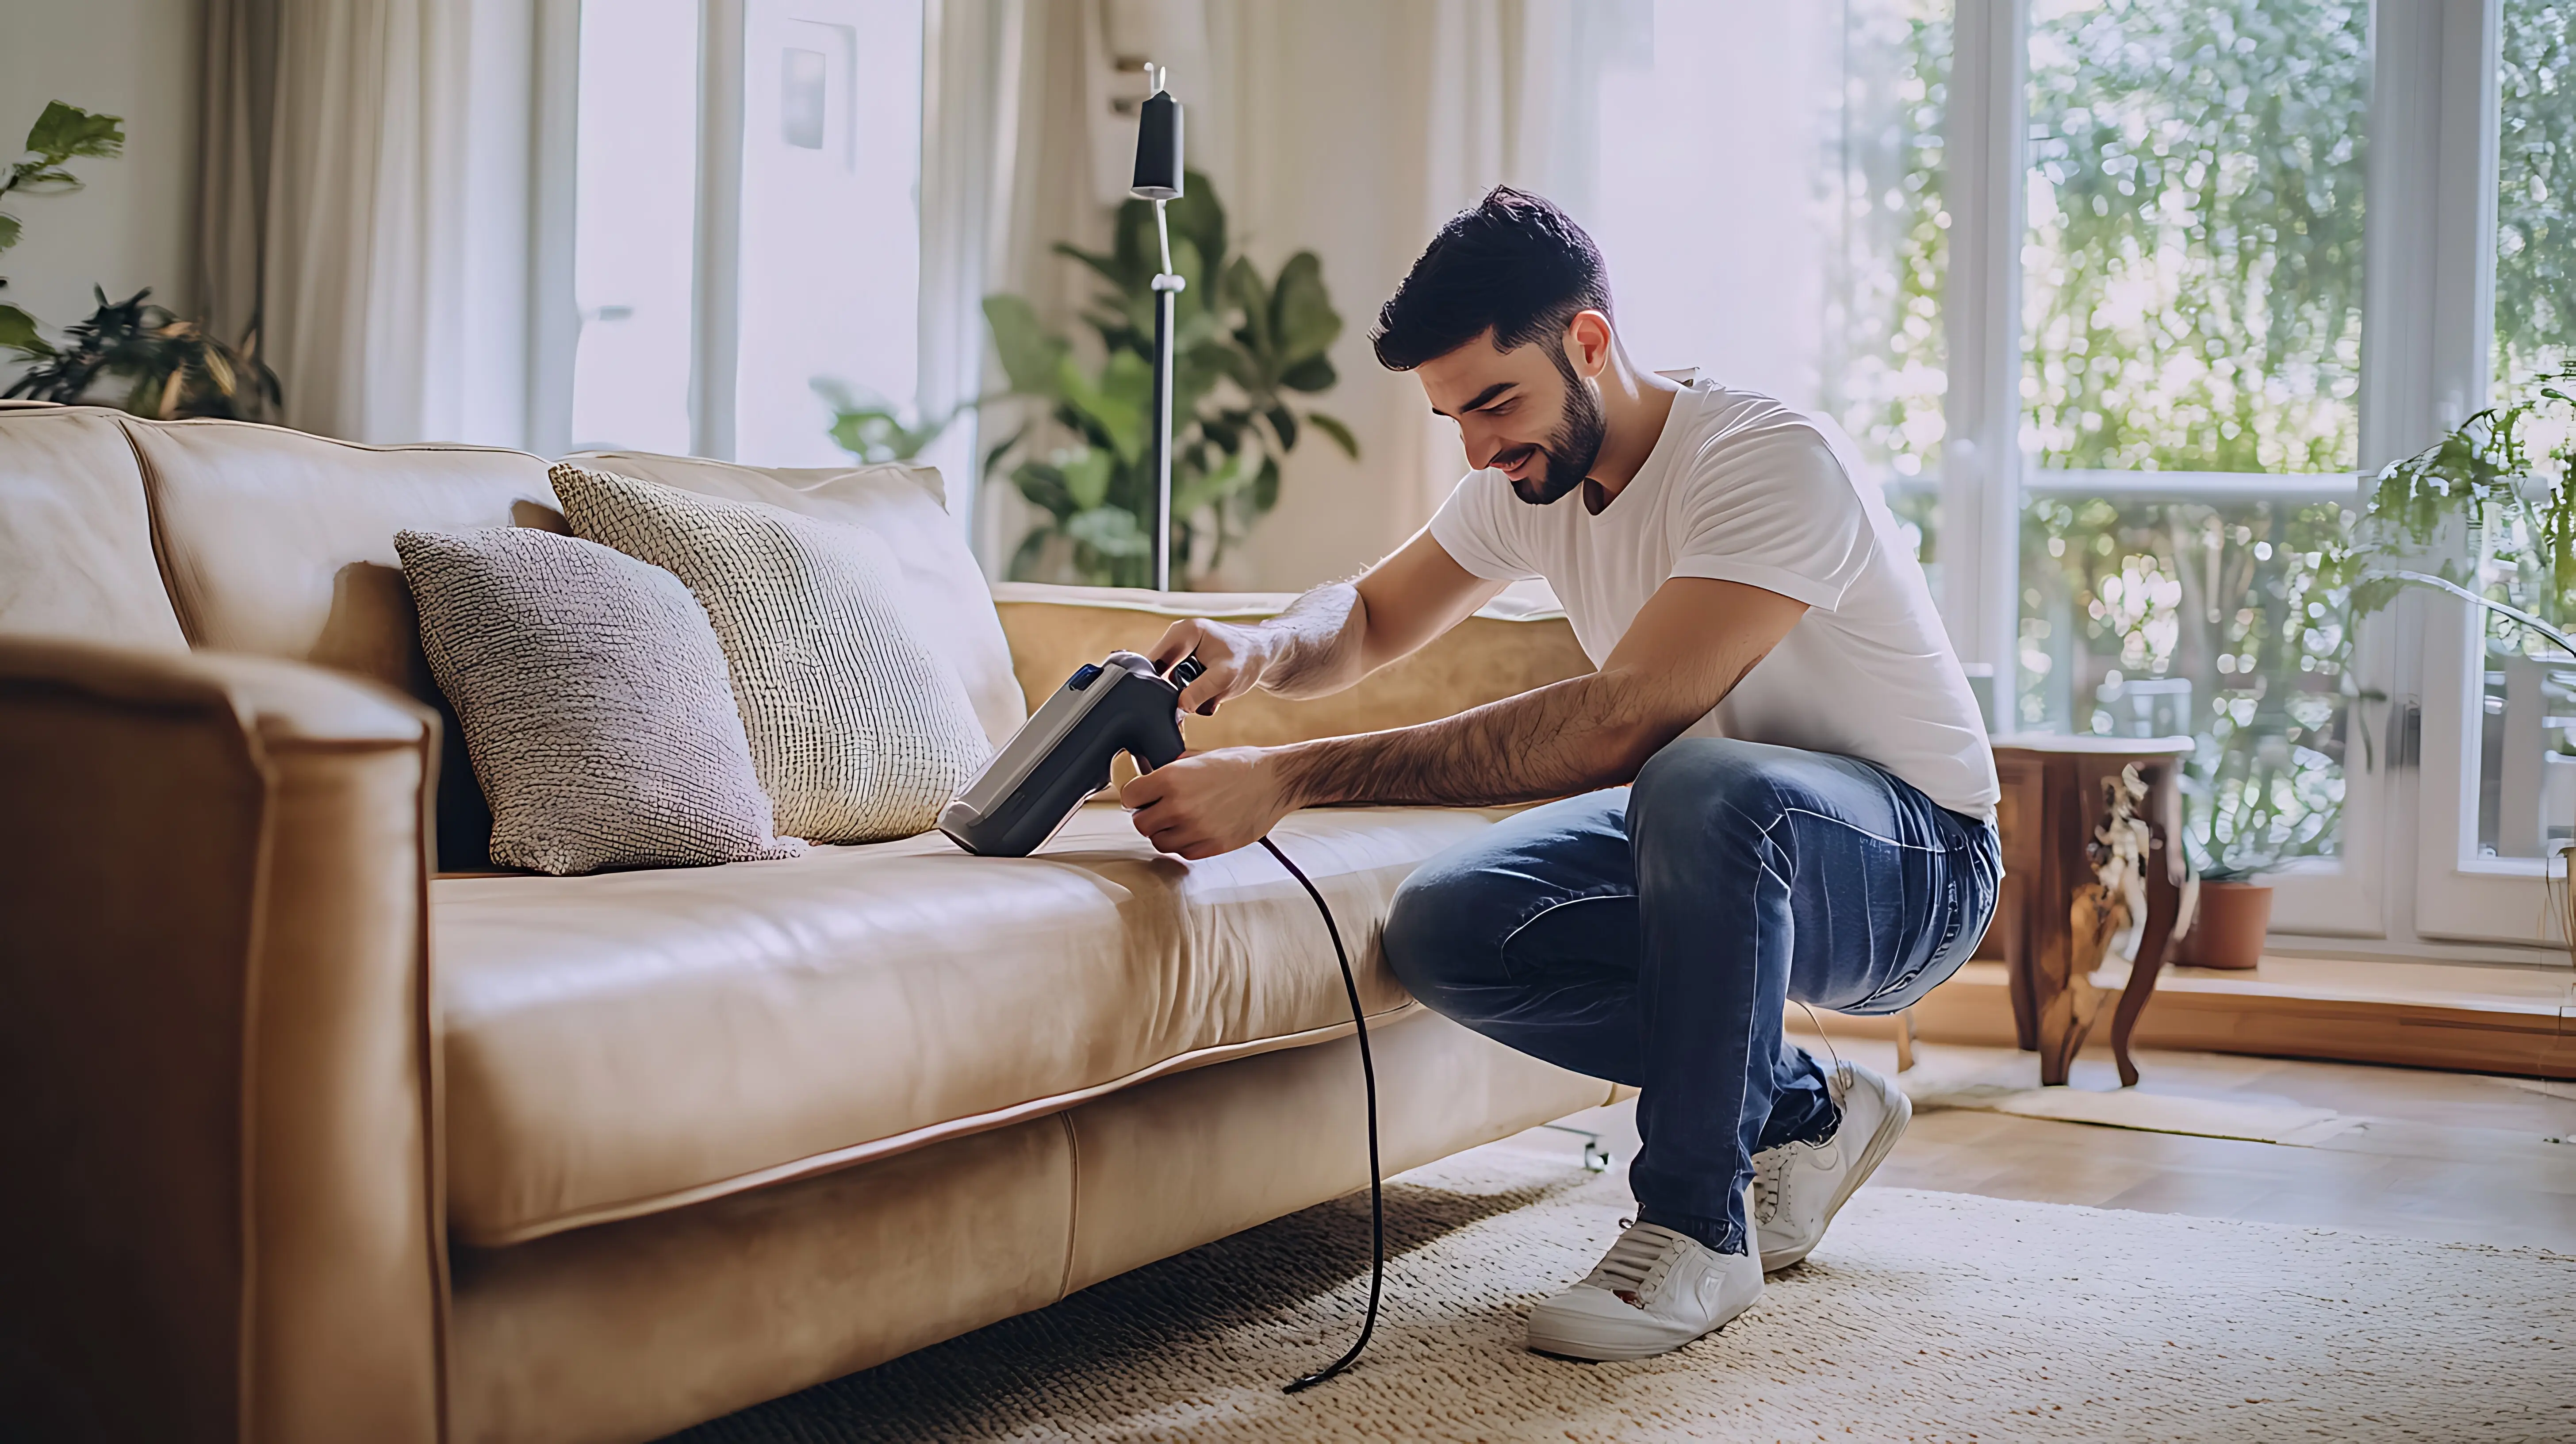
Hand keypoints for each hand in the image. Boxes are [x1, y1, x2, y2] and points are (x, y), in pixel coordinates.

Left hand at [1120, 746, 1295, 858]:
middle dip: (1148, 816)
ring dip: (1164, 832)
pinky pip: (1182, 852)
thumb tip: (1151, 778)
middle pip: (1140, 823)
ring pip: (1159, 841)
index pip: (1130, 796)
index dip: (1136, 796)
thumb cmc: (1241, 765)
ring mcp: (1195, 829)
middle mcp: (1179, 806)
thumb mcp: (1200, 757)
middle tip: (1160, 809)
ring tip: (1180, 820)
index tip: (1143, 796)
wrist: (1274, 781)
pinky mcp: (1211, 846)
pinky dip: (1184, 843)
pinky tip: (1196, 829)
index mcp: (1172, 778)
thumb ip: (1172, 770)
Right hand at [1147, 617, 1270, 715]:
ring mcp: (1181, 648)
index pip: (1153, 662)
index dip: (1156, 685)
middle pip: (1158, 672)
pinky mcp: (1186, 659)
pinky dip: (1191, 691)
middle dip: (1173, 691)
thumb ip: (1200, 691)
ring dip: (1184, 693)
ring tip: (1207, 695)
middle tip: (1193, 702)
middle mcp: (1177, 636)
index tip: (1165, 704)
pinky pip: (1179, 680)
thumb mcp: (1225, 677)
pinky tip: (1207, 692)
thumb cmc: (1248, 658)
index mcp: (1183, 632)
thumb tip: (1179, 706)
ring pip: (1169, 679)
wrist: (1263, 653)